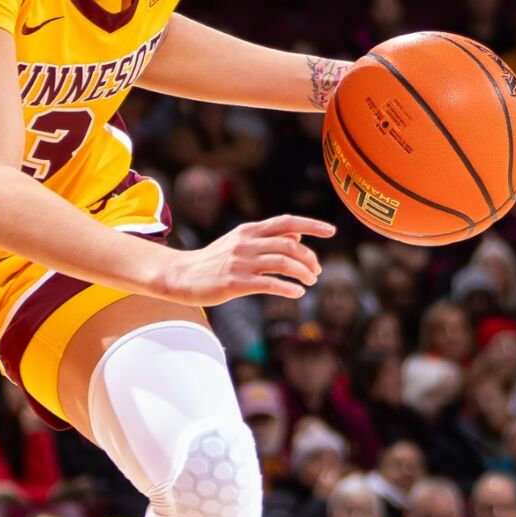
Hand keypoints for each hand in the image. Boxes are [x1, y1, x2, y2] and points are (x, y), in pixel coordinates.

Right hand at [154, 215, 335, 305]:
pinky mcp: (236, 283)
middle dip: (310, 258)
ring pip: (283, 263)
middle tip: (317, 271)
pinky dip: (288, 289)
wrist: (183, 275)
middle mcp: (246, 243)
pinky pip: (270, 284)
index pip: (286, 222)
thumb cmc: (215, 260)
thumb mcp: (239, 242)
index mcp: (249, 230)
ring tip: (310, 282)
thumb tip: (298, 236)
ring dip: (303, 273)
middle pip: (290, 245)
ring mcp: (241, 262)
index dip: (312, 225)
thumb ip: (267, 238)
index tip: (332, 231)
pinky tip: (297, 293)